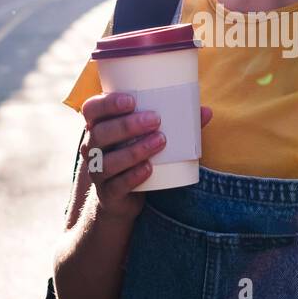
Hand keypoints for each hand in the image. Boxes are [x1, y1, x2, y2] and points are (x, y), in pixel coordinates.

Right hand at [80, 91, 212, 221]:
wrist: (121, 198)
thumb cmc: (135, 156)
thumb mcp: (147, 138)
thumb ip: (175, 124)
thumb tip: (206, 111)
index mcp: (98, 127)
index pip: (91, 109)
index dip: (107, 103)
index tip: (131, 100)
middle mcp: (92, 148)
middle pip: (101, 133)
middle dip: (127, 125)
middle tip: (155, 120)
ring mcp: (98, 172)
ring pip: (108, 161)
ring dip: (135, 150)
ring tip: (160, 141)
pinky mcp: (108, 194)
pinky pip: (116, 185)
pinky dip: (133, 176)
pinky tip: (149, 169)